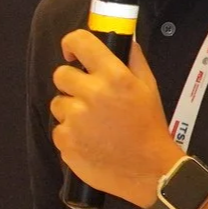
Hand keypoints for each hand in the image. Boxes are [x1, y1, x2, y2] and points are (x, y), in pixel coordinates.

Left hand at [50, 32, 178, 207]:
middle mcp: (91, 94)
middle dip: (72, 83)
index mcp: (113, 76)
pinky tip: (89, 141)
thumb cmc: (149, 128)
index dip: (71, 44)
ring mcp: (75, 119)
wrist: (148, 170)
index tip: (73, 54)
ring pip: (58, 104)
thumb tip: (122, 37)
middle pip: (60, 74)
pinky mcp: (66, 141)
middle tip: (89, 98)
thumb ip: (133, 58)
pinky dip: (70, 135)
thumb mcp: (149, 87)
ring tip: (93, 125)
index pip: (79, 42)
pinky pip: (58, 129)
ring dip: (71, 111)